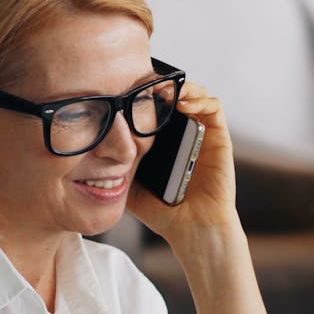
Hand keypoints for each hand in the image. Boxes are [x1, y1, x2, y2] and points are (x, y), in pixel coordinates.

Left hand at [127, 82, 237, 247]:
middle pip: (177, 96)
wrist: (192, 229)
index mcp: (165, 142)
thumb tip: (93, 151)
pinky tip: (183, 104)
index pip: (157, 107)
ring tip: (164, 91)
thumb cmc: (165, 212)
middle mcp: (185, 135)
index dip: (145, 94)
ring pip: (197, 95)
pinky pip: (214, 107)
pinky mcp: (220, 138)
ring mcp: (203, 135)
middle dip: (162, 85)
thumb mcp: (130, 185)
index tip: (128, 88)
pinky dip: (201, 99)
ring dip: (182, 87)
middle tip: (144, 83)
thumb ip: (117, 167)